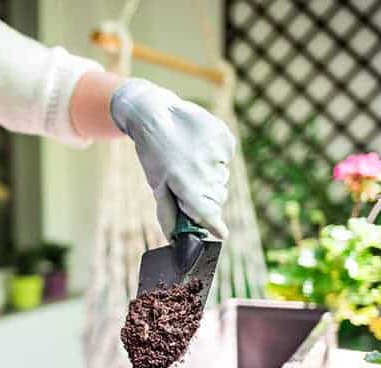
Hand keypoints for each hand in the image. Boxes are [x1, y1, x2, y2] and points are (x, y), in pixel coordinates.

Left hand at [110, 78, 235, 238]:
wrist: (155, 114)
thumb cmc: (153, 154)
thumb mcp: (156, 185)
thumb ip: (168, 214)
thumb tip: (175, 241)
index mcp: (185, 182)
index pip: (208, 211)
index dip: (214, 224)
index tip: (221, 234)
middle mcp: (204, 168)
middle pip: (217, 197)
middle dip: (206, 198)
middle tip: (189, 184)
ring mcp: (217, 150)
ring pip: (223, 177)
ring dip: (210, 175)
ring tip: (191, 160)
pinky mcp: (225, 137)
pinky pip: (226, 158)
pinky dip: (215, 157)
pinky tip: (199, 148)